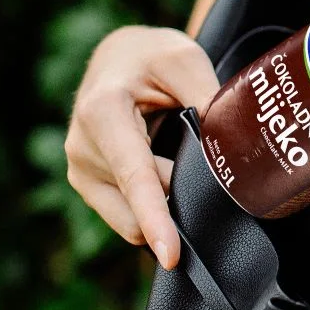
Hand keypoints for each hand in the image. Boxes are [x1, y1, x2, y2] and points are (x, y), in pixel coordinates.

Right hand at [65, 25, 219, 268]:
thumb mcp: (184, 58)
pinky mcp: (87, 184)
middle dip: (177, 206)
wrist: (118, 56)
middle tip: (212, 181)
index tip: (171, 254)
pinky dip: (154, 207)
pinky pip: (127, 214)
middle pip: (138, 206)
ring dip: (165, 207)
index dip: (156, 219)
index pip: (136, 177)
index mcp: (103, 113)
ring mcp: (81, 170)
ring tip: (186, 169)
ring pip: (132, 218)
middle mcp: (83, 147)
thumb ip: (206, 97)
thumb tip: (228, 144)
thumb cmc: (151, 55)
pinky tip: (170, 180)